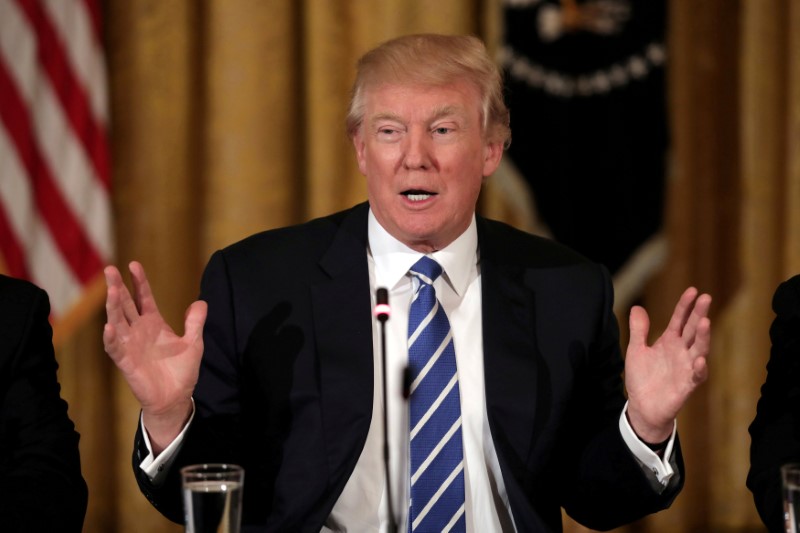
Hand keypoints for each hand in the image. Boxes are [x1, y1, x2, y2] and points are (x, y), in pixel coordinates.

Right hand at [103, 261, 206, 452]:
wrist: (175, 397)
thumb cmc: (182, 370)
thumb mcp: (194, 342)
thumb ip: (195, 322)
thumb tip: (201, 302)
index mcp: (154, 323)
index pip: (143, 297)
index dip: (139, 282)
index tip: (133, 265)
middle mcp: (139, 331)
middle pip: (125, 304)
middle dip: (117, 287)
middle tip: (110, 270)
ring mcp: (130, 345)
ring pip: (117, 321)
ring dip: (112, 307)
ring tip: (110, 291)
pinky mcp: (126, 361)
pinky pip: (115, 348)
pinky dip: (111, 338)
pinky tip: (109, 326)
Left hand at [624, 287, 711, 442]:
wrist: (642, 407)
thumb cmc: (642, 378)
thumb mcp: (636, 350)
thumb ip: (638, 330)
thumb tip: (638, 307)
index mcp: (669, 342)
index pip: (680, 320)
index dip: (685, 306)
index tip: (692, 290)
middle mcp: (681, 352)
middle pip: (692, 330)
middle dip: (699, 314)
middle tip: (706, 297)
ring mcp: (686, 368)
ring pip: (698, 349)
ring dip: (702, 337)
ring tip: (704, 322)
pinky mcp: (686, 386)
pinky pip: (696, 376)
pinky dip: (699, 368)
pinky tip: (699, 359)